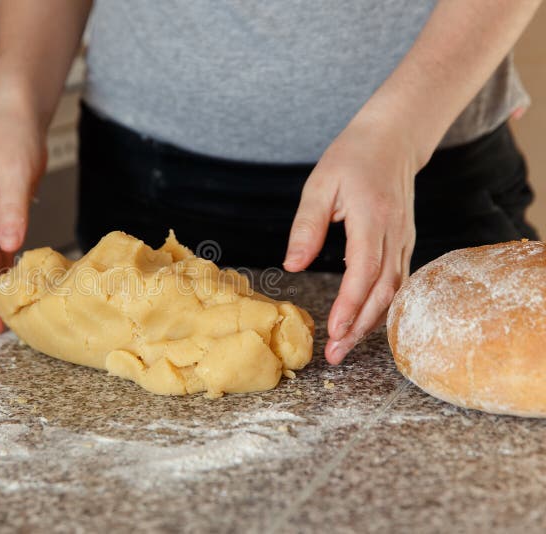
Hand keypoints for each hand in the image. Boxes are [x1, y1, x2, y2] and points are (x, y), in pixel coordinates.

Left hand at [283, 113, 417, 363]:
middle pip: (384, 290)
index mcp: (372, 217)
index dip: (351, 304)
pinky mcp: (404, 243)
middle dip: (360, 326)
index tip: (334, 330)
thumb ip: (306, 227)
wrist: (393, 139)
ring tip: (345, 346)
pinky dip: (382, 307)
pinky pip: (397, 282)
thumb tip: (292, 266)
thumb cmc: (352, 157)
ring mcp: (404, 240)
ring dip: (371, 323)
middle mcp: (395, 233)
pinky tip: (363, 323)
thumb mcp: (319, 185)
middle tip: (336, 354)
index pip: (365, 269)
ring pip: (395, 292)